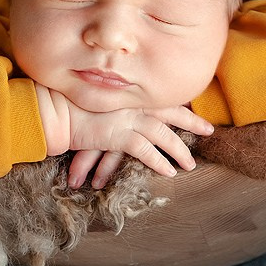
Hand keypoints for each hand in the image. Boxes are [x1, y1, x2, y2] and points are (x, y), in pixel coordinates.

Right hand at [62, 101, 213, 187]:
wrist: (56, 110)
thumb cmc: (74, 106)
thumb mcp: (102, 102)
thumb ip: (118, 105)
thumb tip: (128, 112)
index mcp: (130, 94)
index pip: (164, 98)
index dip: (183, 106)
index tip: (197, 112)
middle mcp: (132, 103)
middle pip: (170, 112)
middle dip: (192, 122)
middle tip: (209, 130)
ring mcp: (126, 118)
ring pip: (163, 134)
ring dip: (178, 150)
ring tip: (189, 165)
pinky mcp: (118, 134)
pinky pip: (145, 150)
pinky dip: (158, 161)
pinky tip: (168, 172)